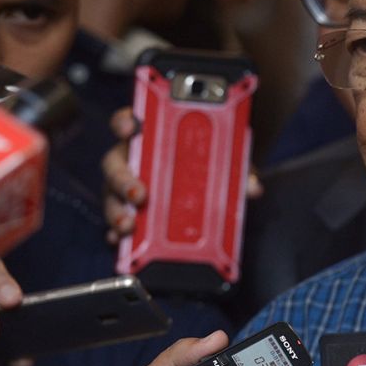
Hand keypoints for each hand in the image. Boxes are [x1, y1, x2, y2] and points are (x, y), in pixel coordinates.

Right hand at [102, 108, 262, 244]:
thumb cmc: (213, 163)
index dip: (126, 122)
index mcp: (152, 135)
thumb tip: (253, 188)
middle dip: (124, 179)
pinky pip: (115, 223)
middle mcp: (133, 158)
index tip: (131, 128)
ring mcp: (126, 186)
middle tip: (140, 194)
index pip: (131, 121)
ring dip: (118, 212)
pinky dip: (116, 235)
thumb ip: (237, 169)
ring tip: (129, 226)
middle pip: (116, 164)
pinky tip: (122, 244)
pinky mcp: (127, 211)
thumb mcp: (227, 161)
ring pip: (111, 196)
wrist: (212, 182)